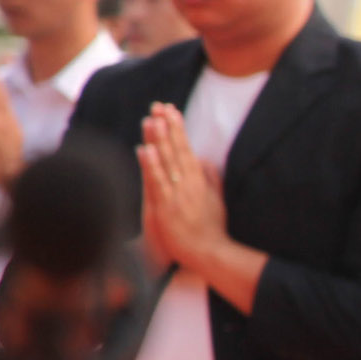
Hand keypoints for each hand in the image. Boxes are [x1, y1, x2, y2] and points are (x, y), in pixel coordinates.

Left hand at [137, 103, 228, 274]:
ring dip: (158, 140)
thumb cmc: (211, 228)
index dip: (178, 129)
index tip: (172, 110)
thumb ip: (210, 178)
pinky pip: (157, 183)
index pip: (186, 149)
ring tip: (151, 120)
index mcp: (200, 181)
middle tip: (159, 106)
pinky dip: (151, 166)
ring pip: (166, 163)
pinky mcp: (166, 208)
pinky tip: (145, 150)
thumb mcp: (215, 199)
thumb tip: (203, 159)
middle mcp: (188, 185)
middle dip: (167, 127)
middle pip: (176, 151)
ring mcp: (176, 196)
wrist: (208, 253)